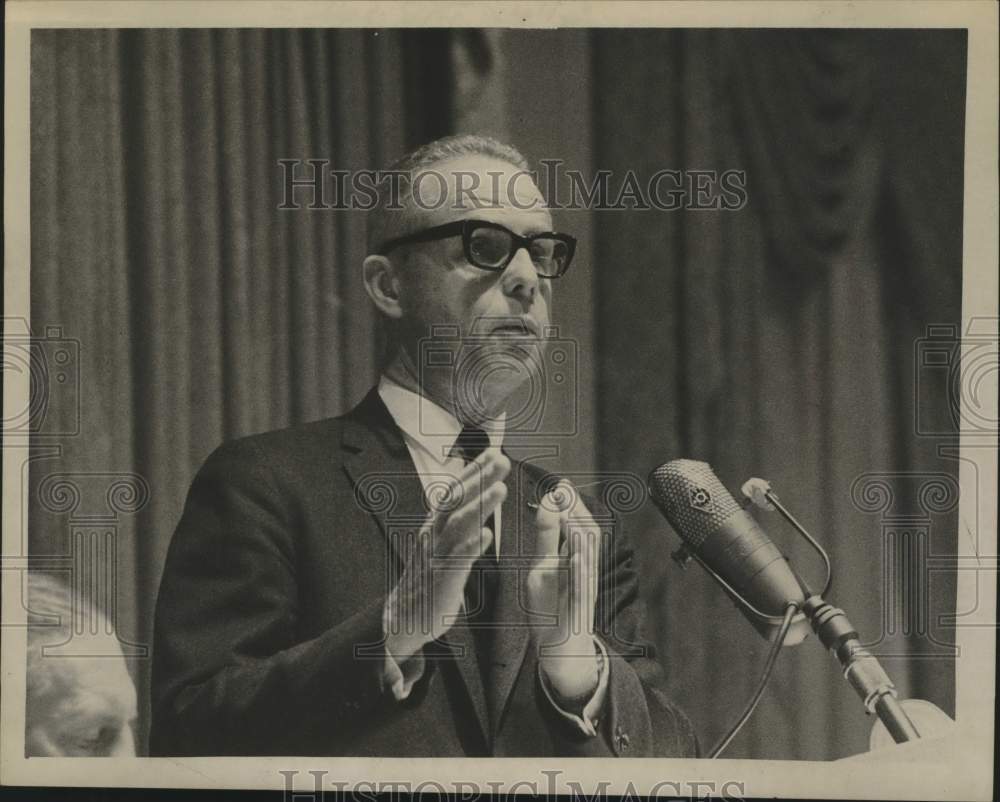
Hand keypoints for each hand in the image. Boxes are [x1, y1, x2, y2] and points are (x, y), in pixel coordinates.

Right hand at [384, 449, 509, 661]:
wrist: (403, 618)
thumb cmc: (428, 579)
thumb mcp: (441, 544)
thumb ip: (457, 520)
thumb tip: (475, 494)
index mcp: (435, 526)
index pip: (455, 491)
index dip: (473, 471)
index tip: (493, 452)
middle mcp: (434, 536)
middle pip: (457, 501)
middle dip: (479, 478)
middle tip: (501, 460)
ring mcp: (437, 557)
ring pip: (459, 526)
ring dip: (480, 506)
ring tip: (500, 488)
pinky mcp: (442, 581)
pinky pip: (457, 561)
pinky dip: (472, 546)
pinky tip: (487, 535)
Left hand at [527, 481, 601, 699]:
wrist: (560, 650)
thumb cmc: (551, 606)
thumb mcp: (542, 567)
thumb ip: (546, 538)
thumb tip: (546, 504)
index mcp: (574, 557)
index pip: (578, 523)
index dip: (571, 503)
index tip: (561, 482)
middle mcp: (583, 570)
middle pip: (588, 535)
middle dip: (577, 512)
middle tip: (564, 491)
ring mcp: (582, 590)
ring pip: (587, 560)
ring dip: (579, 536)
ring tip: (569, 516)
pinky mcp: (577, 611)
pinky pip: (582, 590)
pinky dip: (580, 573)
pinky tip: (577, 559)